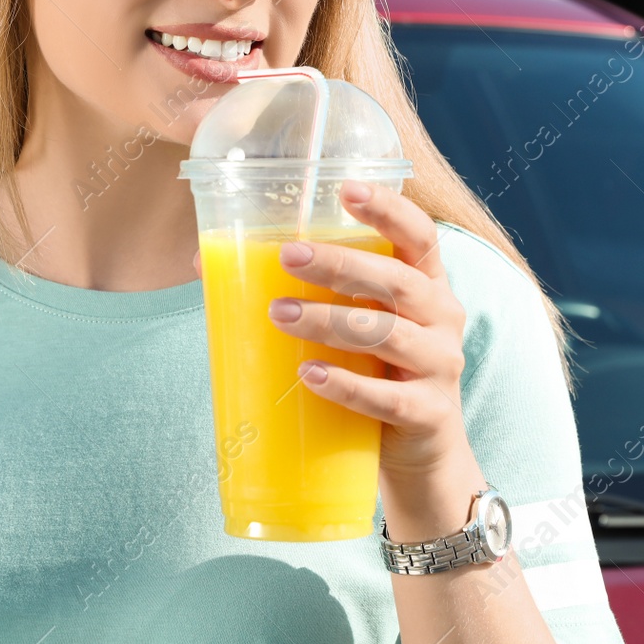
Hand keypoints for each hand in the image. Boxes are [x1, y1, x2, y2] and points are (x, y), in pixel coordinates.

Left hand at [265, 179, 469, 482]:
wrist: (419, 454)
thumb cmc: (374, 371)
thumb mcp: (351, 323)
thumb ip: (301, 289)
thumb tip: (203, 261)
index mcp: (424, 283)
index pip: (418, 234)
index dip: (388, 208)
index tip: (346, 189)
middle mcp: (441, 317)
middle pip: (398, 280)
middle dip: (342, 264)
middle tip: (290, 254)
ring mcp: (440, 366)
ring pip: (389, 334)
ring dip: (331, 321)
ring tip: (280, 314)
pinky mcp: (429, 414)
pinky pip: (389, 398)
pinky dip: (347, 386)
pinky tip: (310, 375)